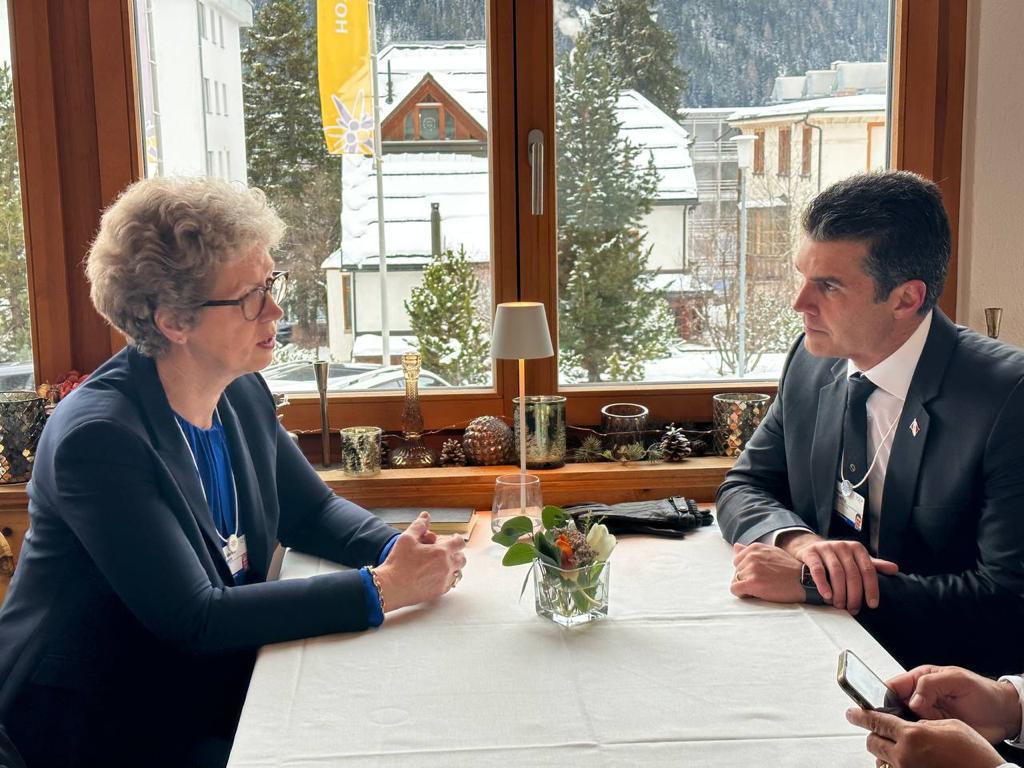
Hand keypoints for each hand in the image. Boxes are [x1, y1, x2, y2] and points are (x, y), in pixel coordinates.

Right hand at [373, 512, 466, 610]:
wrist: (390, 587)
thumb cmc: (398, 563)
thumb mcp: (407, 538)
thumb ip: (419, 525)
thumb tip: (425, 516)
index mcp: (441, 552)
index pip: (459, 543)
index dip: (457, 539)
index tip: (453, 538)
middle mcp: (446, 567)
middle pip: (461, 558)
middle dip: (456, 553)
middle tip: (447, 552)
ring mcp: (444, 581)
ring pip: (457, 572)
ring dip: (453, 566)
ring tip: (442, 564)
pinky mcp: (439, 592)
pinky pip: (450, 584)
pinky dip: (447, 578)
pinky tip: (437, 575)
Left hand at [729, 543, 804, 602]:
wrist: (804, 581)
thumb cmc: (790, 569)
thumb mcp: (772, 553)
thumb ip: (752, 551)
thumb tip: (735, 546)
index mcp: (755, 548)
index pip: (737, 561)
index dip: (746, 570)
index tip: (759, 576)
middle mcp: (751, 556)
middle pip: (736, 571)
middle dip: (745, 579)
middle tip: (762, 583)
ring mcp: (752, 569)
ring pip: (735, 581)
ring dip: (745, 587)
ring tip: (762, 588)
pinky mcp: (752, 583)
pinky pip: (735, 589)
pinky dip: (741, 594)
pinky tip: (754, 594)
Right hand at [777, 531, 897, 613]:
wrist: (811, 547)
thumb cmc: (838, 558)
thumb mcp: (857, 560)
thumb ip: (874, 565)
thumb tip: (895, 569)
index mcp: (857, 548)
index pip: (868, 570)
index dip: (871, 588)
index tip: (872, 604)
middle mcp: (842, 546)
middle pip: (852, 574)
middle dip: (854, 594)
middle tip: (853, 609)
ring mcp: (826, 548)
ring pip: (836, 573)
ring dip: (840, 592)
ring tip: (840, 605)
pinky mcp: (811, 553)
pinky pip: (818, 569)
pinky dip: (823, 584)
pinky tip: (827, 596)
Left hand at [846, 707, 1004, 767]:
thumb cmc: (974, 755)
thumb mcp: (949, 726)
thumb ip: (923, 722)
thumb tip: (910, 724)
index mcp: (912, 735)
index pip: (875, 721)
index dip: (859, 715)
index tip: (851, 713)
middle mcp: (905, 755)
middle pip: (873, 742)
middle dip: (875, 734)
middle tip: (883, 731)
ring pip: (881, 760)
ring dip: (885, 752)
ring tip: (901, 748)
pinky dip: (895, 765)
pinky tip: (907, 761)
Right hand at [887, 665, 1021, 742]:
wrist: (1004, 715)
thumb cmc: (983, 692)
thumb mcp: (956, 680)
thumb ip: (931, 684)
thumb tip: (913, 700)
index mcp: (920, 679)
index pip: (893, 686)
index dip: (881, 694)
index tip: (877, 706)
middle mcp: (921, 698)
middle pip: (894, 706)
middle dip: (891, 714)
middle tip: (896, 721)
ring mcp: (927, 715)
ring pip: (904, 722)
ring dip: (905, 727)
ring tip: (912, 730)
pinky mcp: (935, 731)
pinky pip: (919, 734)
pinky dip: (917, 738)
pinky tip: (922, 737)